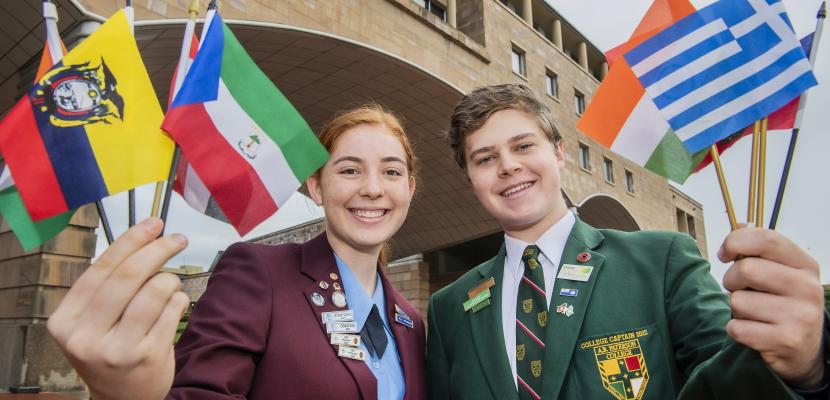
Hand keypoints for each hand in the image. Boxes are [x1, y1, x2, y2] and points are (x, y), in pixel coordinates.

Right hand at [47, 217, 189, 399]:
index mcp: (66, 321)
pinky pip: (172, 310)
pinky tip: (174, 306)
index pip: (101, 269)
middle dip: (158, 249)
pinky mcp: (147, 357)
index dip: (131, 240)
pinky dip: (179, 300)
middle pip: (129, 276)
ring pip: (155, 290)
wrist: (123, 397)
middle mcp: (86, 337)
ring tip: (170, 286)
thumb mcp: (93, 320)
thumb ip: (109, 285)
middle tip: (176, 239)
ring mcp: (116, 349)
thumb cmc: (111, 347)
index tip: (153, 223)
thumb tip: (145, 234)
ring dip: (170, 280)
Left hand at [720, 227, 823, 387]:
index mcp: (806, 265)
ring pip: (737, 301)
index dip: (736, 241)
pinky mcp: (786, 341)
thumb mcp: (781, 272)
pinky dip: (736, 330)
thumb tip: (741, 224)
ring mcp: (800, 316)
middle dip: (731, 280)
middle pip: (746, 269)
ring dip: (736, 308)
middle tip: (740, 290)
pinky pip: (736, 328)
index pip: (767, 239)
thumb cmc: (782, 302)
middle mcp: (808, 288)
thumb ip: (760, 249)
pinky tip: (754, 332)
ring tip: (754, 314)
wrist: (804, 349)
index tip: (724, 253)